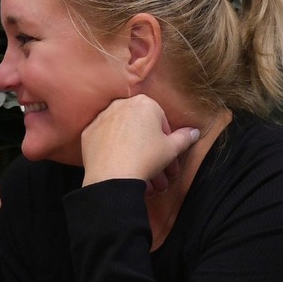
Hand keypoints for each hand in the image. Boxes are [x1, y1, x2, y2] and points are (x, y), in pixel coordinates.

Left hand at [79, 94, 201, 191]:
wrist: (113, 176)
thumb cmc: (146, 158)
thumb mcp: (172, 149)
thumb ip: (184, 138)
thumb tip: (194, 131)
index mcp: (144, 103)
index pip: (161, 120)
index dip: (166, 140)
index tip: (167, 155)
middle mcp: (121, 104)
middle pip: (140, 128)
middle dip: (151, 151)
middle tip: (158, 172)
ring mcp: (102, 118)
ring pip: (123, 136)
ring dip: (134, 154)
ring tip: (142, 178)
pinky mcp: (88, 133)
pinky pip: (105, 141)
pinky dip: (113, 152)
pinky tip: (120, 168)